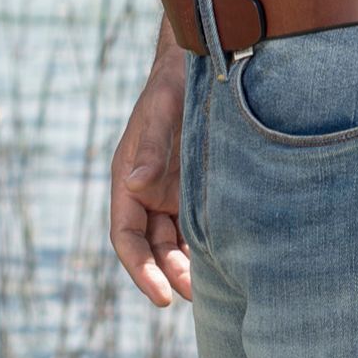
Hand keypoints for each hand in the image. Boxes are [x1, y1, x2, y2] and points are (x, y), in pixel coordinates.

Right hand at [110, 40, 192, 308]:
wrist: (202, 62)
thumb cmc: (174, 84)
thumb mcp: (162, 111)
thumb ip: (151, 147)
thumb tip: (136, 185)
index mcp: (128, 180)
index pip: (126, 237)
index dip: (140, 269)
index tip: (161, 295)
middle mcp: (148, 194)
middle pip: (153, 248)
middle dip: (169, 274)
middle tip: (194, 295)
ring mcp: (173, 194)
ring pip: (177, 243)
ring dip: (189, 266)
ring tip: (215, 287)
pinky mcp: (198, 190)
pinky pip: (200, 227)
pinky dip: (208, 247)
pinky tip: (231, 263)